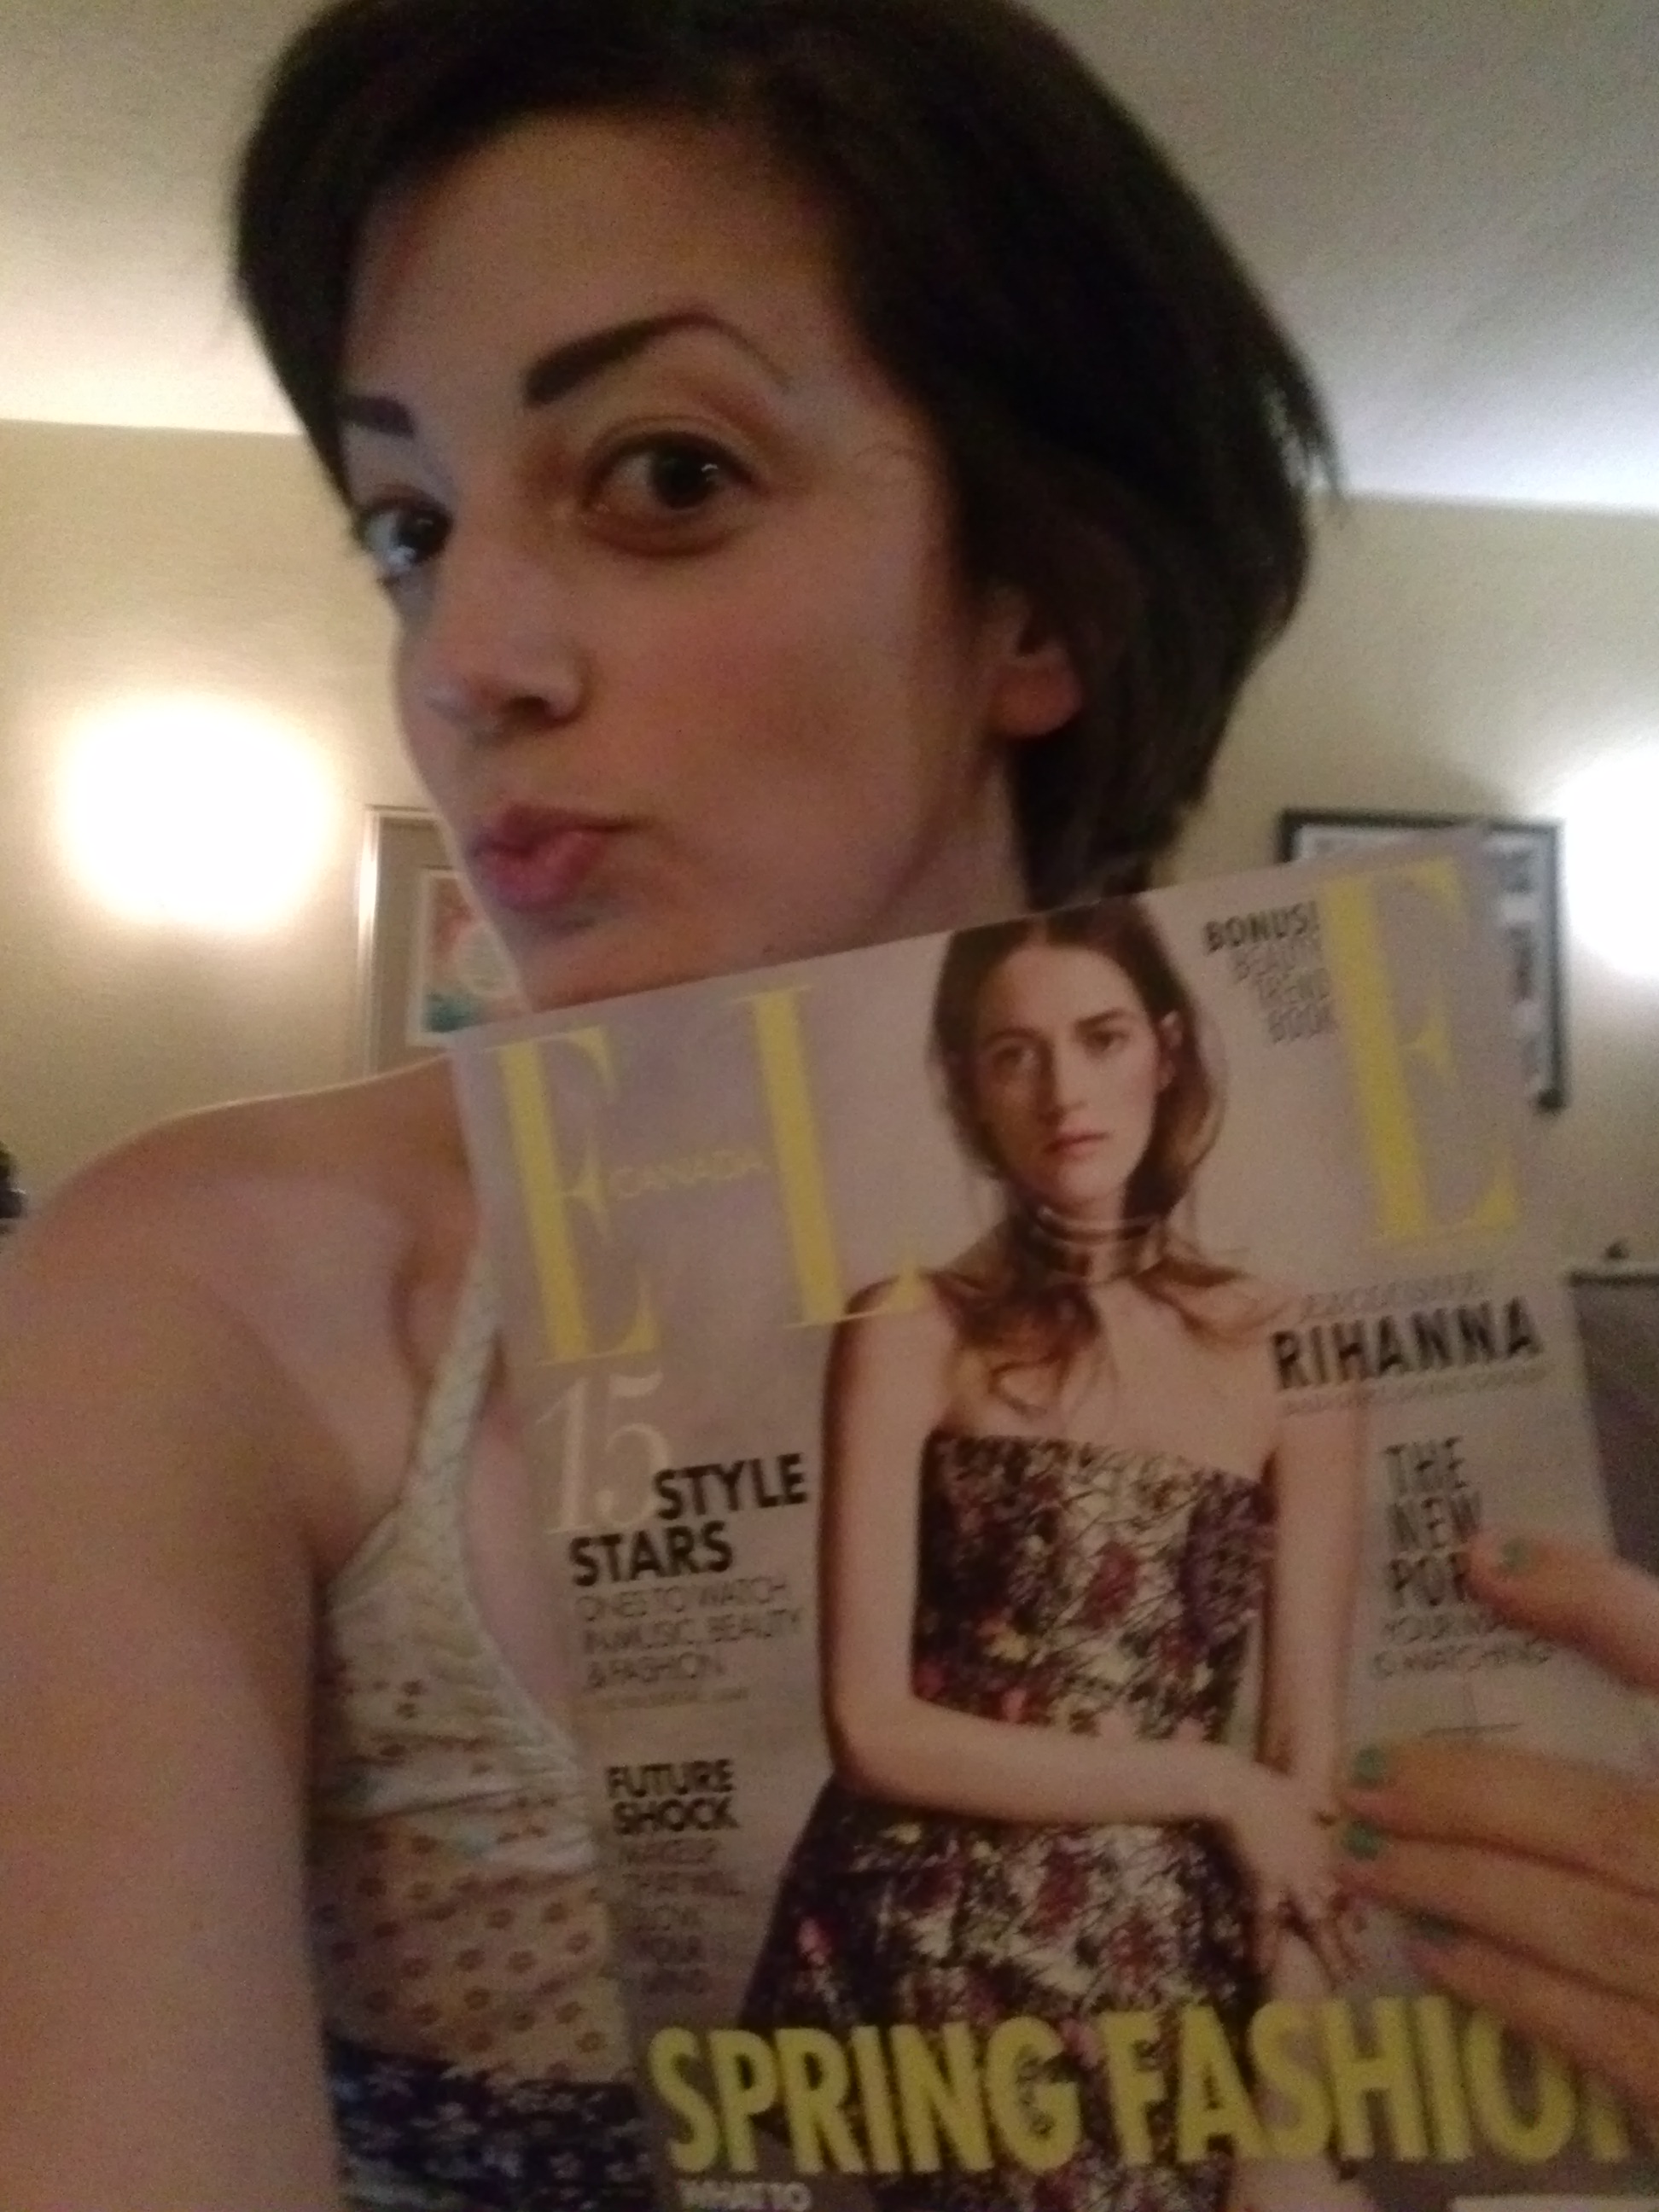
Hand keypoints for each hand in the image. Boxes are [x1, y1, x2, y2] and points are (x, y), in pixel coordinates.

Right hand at [1220, 1756, 1352, 1979]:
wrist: (1240, 1788)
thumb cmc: (1270, 1788)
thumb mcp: (1305, 1794)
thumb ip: (1322, 1807)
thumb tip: (1333, 1811)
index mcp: (1324, 1850)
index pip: (1346, 1886)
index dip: (1353, 1910)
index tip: (1360, 1929)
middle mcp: (1315, 1869)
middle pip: (1337, 1911)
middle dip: (1348, 1942)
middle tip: (1358, 1972)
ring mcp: (1293, 1880)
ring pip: (1315, 1923)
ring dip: (1328, 1951)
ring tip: (1337, 1981)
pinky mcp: (1265, 1885)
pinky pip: (1267, 1922)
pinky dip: (1265, 1945)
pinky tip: (1262, 1968)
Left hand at [1338, 1531, 1658, 2119]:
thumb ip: (1630, 1652)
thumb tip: (1491, 1559)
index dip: (1594, 1603)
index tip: (1481, 1556)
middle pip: (1609, 1822)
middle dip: (1472, 1796)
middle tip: (1360, 1778)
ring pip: (1590, 1925)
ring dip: (1463, 1888)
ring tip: (1364, 1858)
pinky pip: (1609, 2033)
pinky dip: (1515, 1987)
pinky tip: (1436, 1951)